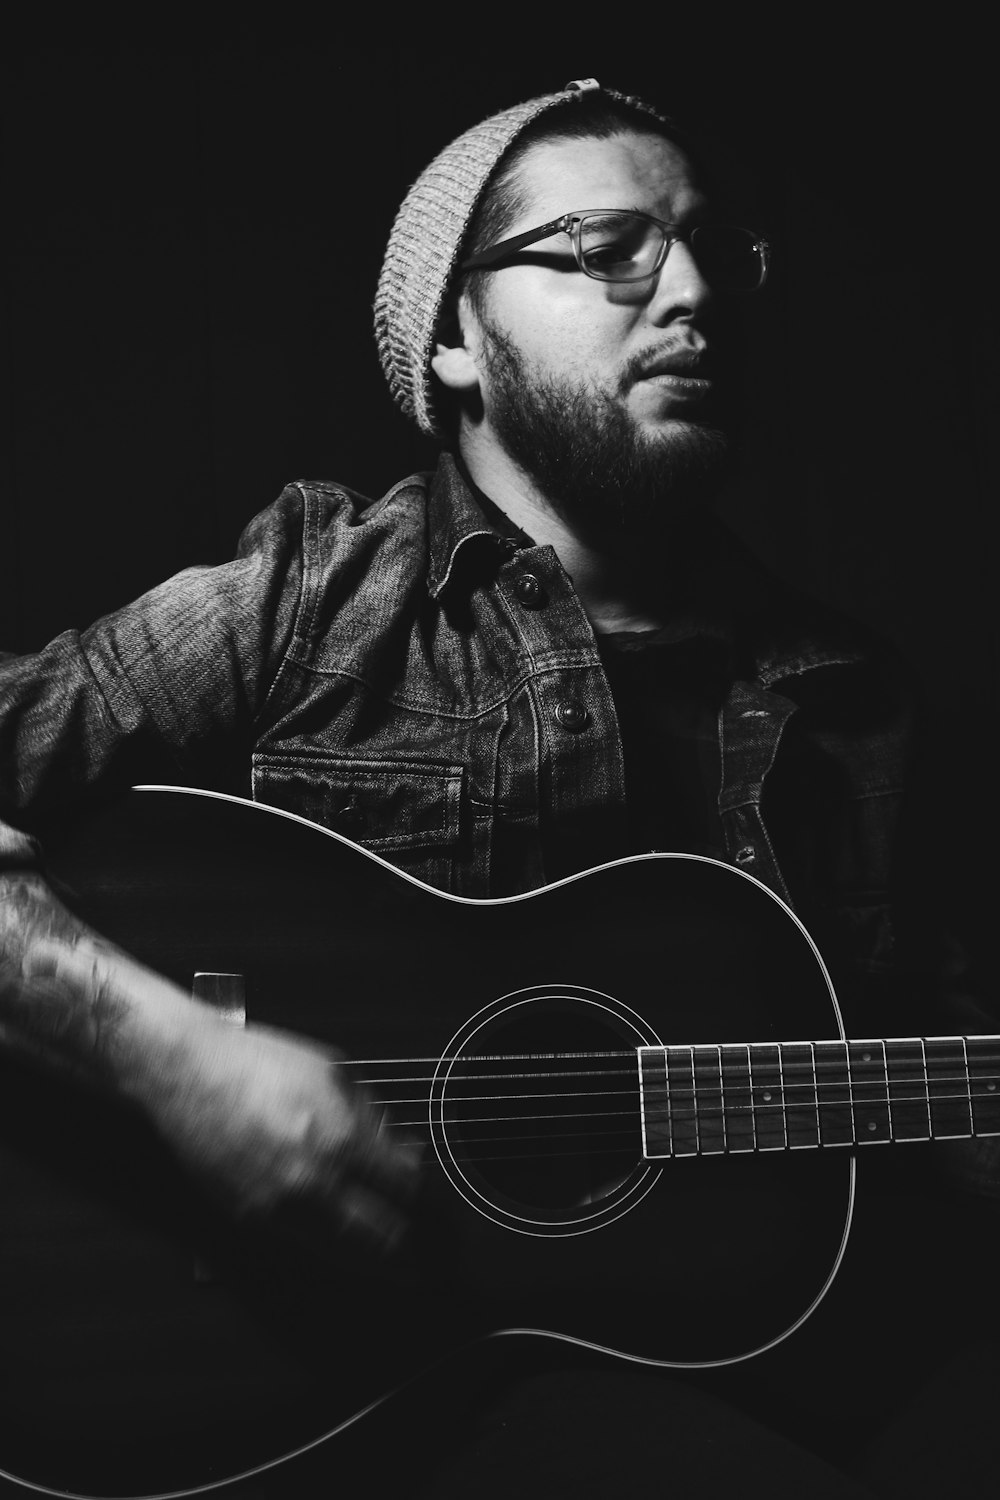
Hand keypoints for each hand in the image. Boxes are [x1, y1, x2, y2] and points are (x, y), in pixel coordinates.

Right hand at [145, 1012, 419, 1256]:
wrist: (184, 1071)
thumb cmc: (258, 1062)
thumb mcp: (335, 1074)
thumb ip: (374, 1118)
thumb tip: (404, 1152)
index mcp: (340, 1139)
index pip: (407, 1192)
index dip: (432, 1207)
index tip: (442, 1211)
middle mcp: (312, 1182)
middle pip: (385, 1239)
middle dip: (418, 1249)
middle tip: (437, 1253)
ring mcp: (278, 1208)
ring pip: (348, 1256)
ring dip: (382, 1261)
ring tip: (405, 1259)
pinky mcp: (250, 1219)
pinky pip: (309, 1245)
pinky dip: (337, 1246)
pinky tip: (353, 1238)